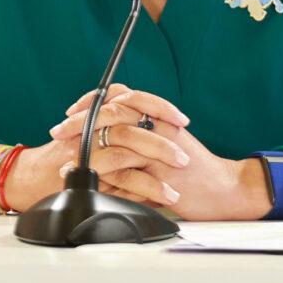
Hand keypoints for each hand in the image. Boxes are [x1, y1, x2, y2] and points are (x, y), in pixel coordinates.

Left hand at [50, 83, 274, 220]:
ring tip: (65, 161)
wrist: (223, 187)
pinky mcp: (159, 174)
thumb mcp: (171, 141)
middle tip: (58, 131)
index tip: (73, 110)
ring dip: (85, 151)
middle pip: (113, 114)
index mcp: (160, 116)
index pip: (122, 94)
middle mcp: (159, 127)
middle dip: (80, 122)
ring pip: (115, 142)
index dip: (95, 99)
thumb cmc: (196, 167)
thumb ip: (145, 133)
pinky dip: (101, 176)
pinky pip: (124, 173)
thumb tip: (111, 132)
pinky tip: (84, 179)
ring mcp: (159, 150)